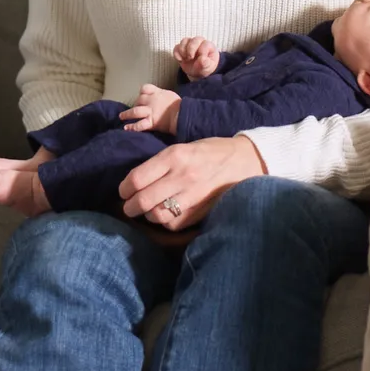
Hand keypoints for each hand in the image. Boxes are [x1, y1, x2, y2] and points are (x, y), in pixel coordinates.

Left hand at [119, 134, 264, 229]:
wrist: (245, 161)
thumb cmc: (211, 151)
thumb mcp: (184, 147)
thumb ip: (161, 163)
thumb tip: (136, 181)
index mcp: (174, 156)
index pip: (136, 179)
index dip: (124, 189)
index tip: (124, 191)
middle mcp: (181, 177)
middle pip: (142, 201)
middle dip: (129, 206)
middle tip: (129, 206)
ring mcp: (192, 196)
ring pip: (156, 215)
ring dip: (147, 215)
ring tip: (147, 210)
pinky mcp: (201, 212)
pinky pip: (173, 224)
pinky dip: (165, 221)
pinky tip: (167, 215)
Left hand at [122, 84, 181, 133]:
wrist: (182, 114)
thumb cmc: (180, 105)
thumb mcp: (170, 95)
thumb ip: (162, 95)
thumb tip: (160, 97)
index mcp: (157, 93)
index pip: (145, 88)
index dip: (142, 93)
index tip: (142, 96)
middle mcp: (151, 101)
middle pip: (139, 100)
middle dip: (135, 104)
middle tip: (134, 109)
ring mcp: (150, 112)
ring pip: (135, 112)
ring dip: (127, 114)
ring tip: (121, 117)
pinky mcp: (151, 122)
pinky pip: (139, 125)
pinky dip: (132, 127)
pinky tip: (126, 128)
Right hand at [173, 36, 219, 79]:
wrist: (197, 71)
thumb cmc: (204, 67)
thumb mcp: (207, 67)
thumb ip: (206, 63)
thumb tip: (202, 59)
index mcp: (208, 46)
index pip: (205, 44)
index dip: (202, 52)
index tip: (200, 60)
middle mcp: (199, 42)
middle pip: (194, 40)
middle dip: (191, 49)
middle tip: (190, 58)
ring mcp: (189, 44)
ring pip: (184, 41)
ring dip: (183, 50)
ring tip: (186, 59)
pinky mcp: (181, 48)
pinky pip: (176, 47)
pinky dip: (176, 54)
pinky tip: (180, 60)